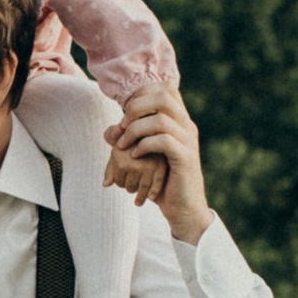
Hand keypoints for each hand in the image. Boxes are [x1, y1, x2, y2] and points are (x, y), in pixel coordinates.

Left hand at [104, 87, 211, 242]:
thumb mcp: (144, 158)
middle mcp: (187, 126)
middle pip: (163, 95)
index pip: (165, 88)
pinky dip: (144, 145)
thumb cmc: (162, 182)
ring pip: (161, 118)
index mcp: (179, 120)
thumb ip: (129, 141)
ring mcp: (188, 141)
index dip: (142, 93)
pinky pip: (164, 141)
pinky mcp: (186, 158)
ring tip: (123, 145)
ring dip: (135, 130)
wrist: (184, 210)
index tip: (125, 114)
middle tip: (122, 128)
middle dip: (135, 108)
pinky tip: (135, 157)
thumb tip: (109, 131)